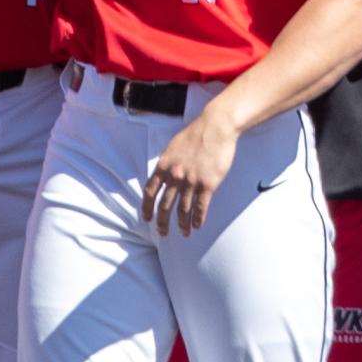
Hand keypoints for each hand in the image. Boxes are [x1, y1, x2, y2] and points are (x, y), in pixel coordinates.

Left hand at [141, 108, 238, 236]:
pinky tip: (197, 226)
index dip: (147, 206)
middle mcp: (175, 175)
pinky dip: (198, 218)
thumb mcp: (173, 146)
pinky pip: (201, 206)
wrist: (215, 128)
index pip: (150, 191)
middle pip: (165, 204)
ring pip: (183, 209)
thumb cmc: (195, 135)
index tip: (146, 217)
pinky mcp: (208, 184)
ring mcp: (191, 181)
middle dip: (162, 221)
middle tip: (162, 233)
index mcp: (164, 165)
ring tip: (183, 233)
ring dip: (183, 223)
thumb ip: (167, 162)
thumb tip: (163, 174)